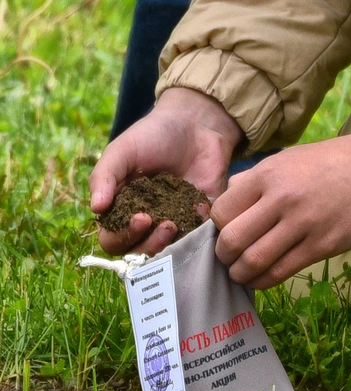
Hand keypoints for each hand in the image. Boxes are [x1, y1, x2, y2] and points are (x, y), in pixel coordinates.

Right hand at [89, 88, 243, 254]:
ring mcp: (175, 221)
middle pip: (140, 253)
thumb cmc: (152, 135)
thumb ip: (104, 177)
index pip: (114, 239)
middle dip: (150, 245)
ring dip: (172, 243)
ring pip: (169, 251)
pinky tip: (201, 209)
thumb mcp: (122, 151)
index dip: (123, 236)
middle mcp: (147, 221)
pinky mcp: (201, 218)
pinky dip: (199, 229)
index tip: (140, 217)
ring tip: (176, 223)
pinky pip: (199, 236)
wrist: (195, 123)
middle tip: (164, 225)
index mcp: (121, 208)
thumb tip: (96, 209)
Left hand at [210, 119, 350, 288]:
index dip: (218, 229)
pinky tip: (262, 280)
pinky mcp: (323, 244)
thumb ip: (256, 180)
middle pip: (233, 239)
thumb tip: (227, 201)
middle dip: (224, 257)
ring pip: (254, 260)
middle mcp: (281, 198)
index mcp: (268, 174)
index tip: (225, 235)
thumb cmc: (334, 162)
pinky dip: (264, 281)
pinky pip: (282, 271)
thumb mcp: (289, 159)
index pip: (222, 211)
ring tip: (242, 275)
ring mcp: (303, 223)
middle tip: (229, 260)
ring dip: (241, 274)